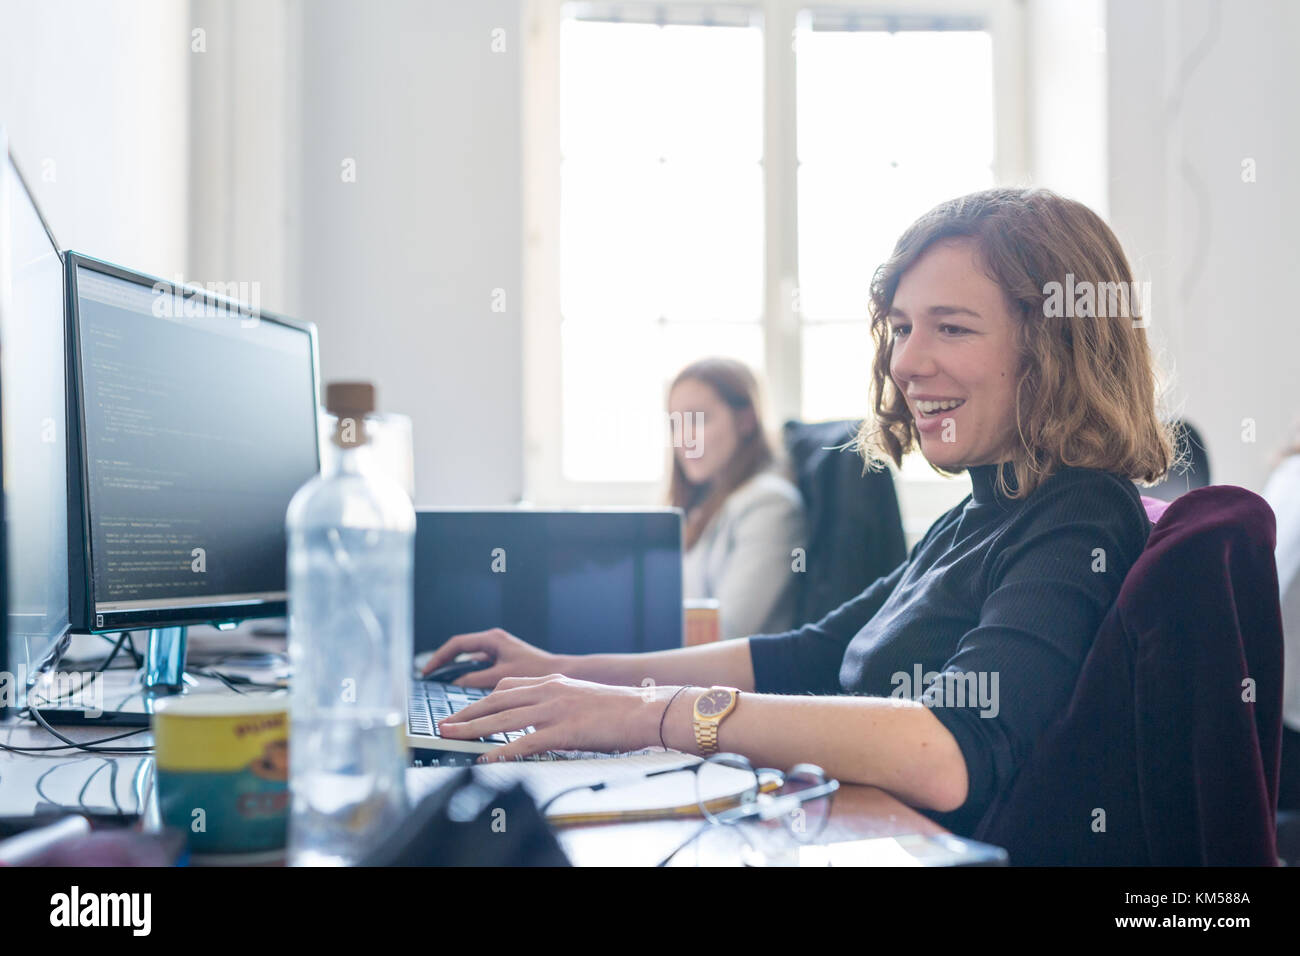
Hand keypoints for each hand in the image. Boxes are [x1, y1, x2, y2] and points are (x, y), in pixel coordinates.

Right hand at [419, 628, 562, 687]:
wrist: (560, 672)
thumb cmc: (537, 670)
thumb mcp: (502, 677)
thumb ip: (476, 679)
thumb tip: (456, 683)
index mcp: (492, 639)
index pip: (457, 644)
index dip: (439, 657)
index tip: (427, 671)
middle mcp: (494, 641)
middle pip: (460, 650)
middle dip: (444, 662)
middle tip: (428, 676)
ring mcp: (498, 650)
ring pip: (469, 659)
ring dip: (456, 669)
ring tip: (441, 683)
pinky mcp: (502, 660)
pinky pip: (479, 666)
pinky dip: (469, 675)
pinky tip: (463, 688)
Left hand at [438, 675, 682, 760]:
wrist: (647, 710)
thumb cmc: (621, 709)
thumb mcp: (581, 698)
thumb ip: (558, 704)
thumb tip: (539, 723)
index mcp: (553, 682)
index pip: (507, 687)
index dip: (481, 700)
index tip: (464, 710)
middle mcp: (549, 691)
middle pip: (496, 701)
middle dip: (466, 713)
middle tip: (444, 724)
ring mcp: (555, 709)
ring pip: (503, 718)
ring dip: (472, 728)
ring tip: (450, 737)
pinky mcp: (564, 730)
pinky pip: (524, 742)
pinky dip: (501, 750)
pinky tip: (486, 758)